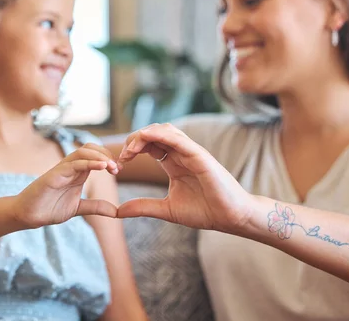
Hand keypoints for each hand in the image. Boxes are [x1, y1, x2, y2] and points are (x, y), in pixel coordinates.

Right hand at [13, 143, 118, 228]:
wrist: (28, 216)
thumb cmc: (50, 208)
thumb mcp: (79, 208)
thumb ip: (96, 207)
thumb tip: (117, 212)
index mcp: (78, 172)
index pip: (95, 155)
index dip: (109, 159)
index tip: (119, 170)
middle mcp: (70, 167)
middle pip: (90, 148)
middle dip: (106, 154)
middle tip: (117, 168)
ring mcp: (62, 169)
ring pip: (82, 151)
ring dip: (99, 156)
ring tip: (111, 167)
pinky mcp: (53, 175)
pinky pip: (72, 164)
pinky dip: (88, 163)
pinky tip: (101, 167)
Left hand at [116, 123, 252, 231]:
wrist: (231, 217)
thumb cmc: (205, 212)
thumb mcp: (166, 210)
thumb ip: (143, 207)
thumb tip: (118, 211)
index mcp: (174, 163)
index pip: (149, 145)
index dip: (132, 149)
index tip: (120, 164)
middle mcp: (182, 154)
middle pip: (154, 134)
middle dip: (134, 140)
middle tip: (122, 156)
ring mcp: (191, 152)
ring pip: (165, 130)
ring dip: (145, 134)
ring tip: (131, 149)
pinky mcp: (200, 156)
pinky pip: (179, 139)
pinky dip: (161, 134)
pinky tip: (146, 138)